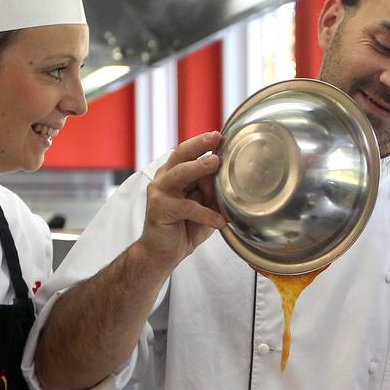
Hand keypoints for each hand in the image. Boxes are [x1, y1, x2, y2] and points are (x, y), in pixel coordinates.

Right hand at [137, 132, 226, 273]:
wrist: (162, 253)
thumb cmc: (184, 228)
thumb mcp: (205, 206)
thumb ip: (213, 192)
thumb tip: (231, 178)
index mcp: (174, 174)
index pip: (187, 152)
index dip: (202, 143)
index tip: (221, 135)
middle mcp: (164, 179)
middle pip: (180, 155)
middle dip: (199, 145)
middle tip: (216, 138)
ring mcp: (159, 193)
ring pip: (180, 175)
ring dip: (198, 167)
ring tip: (216, 163)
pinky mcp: (160, 210)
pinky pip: (187, 207)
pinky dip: (206, 214)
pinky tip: (221, 221)